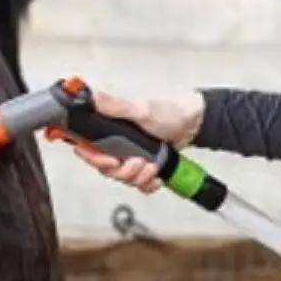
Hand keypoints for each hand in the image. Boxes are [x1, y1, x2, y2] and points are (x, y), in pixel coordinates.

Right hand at [68, 88, 204, 195]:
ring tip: (152, 164)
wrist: (193, 124)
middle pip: (105, 169)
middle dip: (123, 170)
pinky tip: (157, 174)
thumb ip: (113, 105)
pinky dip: (149, 183)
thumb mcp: (139, 109)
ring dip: (139, 176)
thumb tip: (89, 96)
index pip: (87, 148)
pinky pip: (139, 184)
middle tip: (138, 161)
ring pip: (123, 178)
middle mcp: (116, 144)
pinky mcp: (143, 167)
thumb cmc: (168, 112)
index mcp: (109, 129)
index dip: (93, 158)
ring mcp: (129, 156)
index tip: (109, 160)